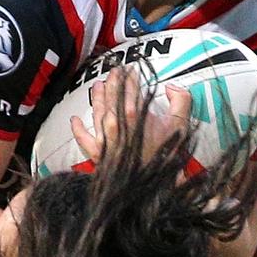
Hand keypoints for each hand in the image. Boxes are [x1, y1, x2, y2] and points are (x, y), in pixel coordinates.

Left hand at [71, 66, 190, 163]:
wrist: (153, 187)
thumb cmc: (166, 157)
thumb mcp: (181, 127)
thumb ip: (181, 101)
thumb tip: (171, 87)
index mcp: (136, 116)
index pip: (131, 90)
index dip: (130, 78)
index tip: (130, 69)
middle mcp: (117, 124)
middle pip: (112, 97)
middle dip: (113, 82)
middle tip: (114, 71)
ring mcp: (106, 139)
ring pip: (98, 112)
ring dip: (97, 97)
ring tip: (97, 85)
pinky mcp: (99, 154)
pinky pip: (84, 140)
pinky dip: (78, 129)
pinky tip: (75, 119)